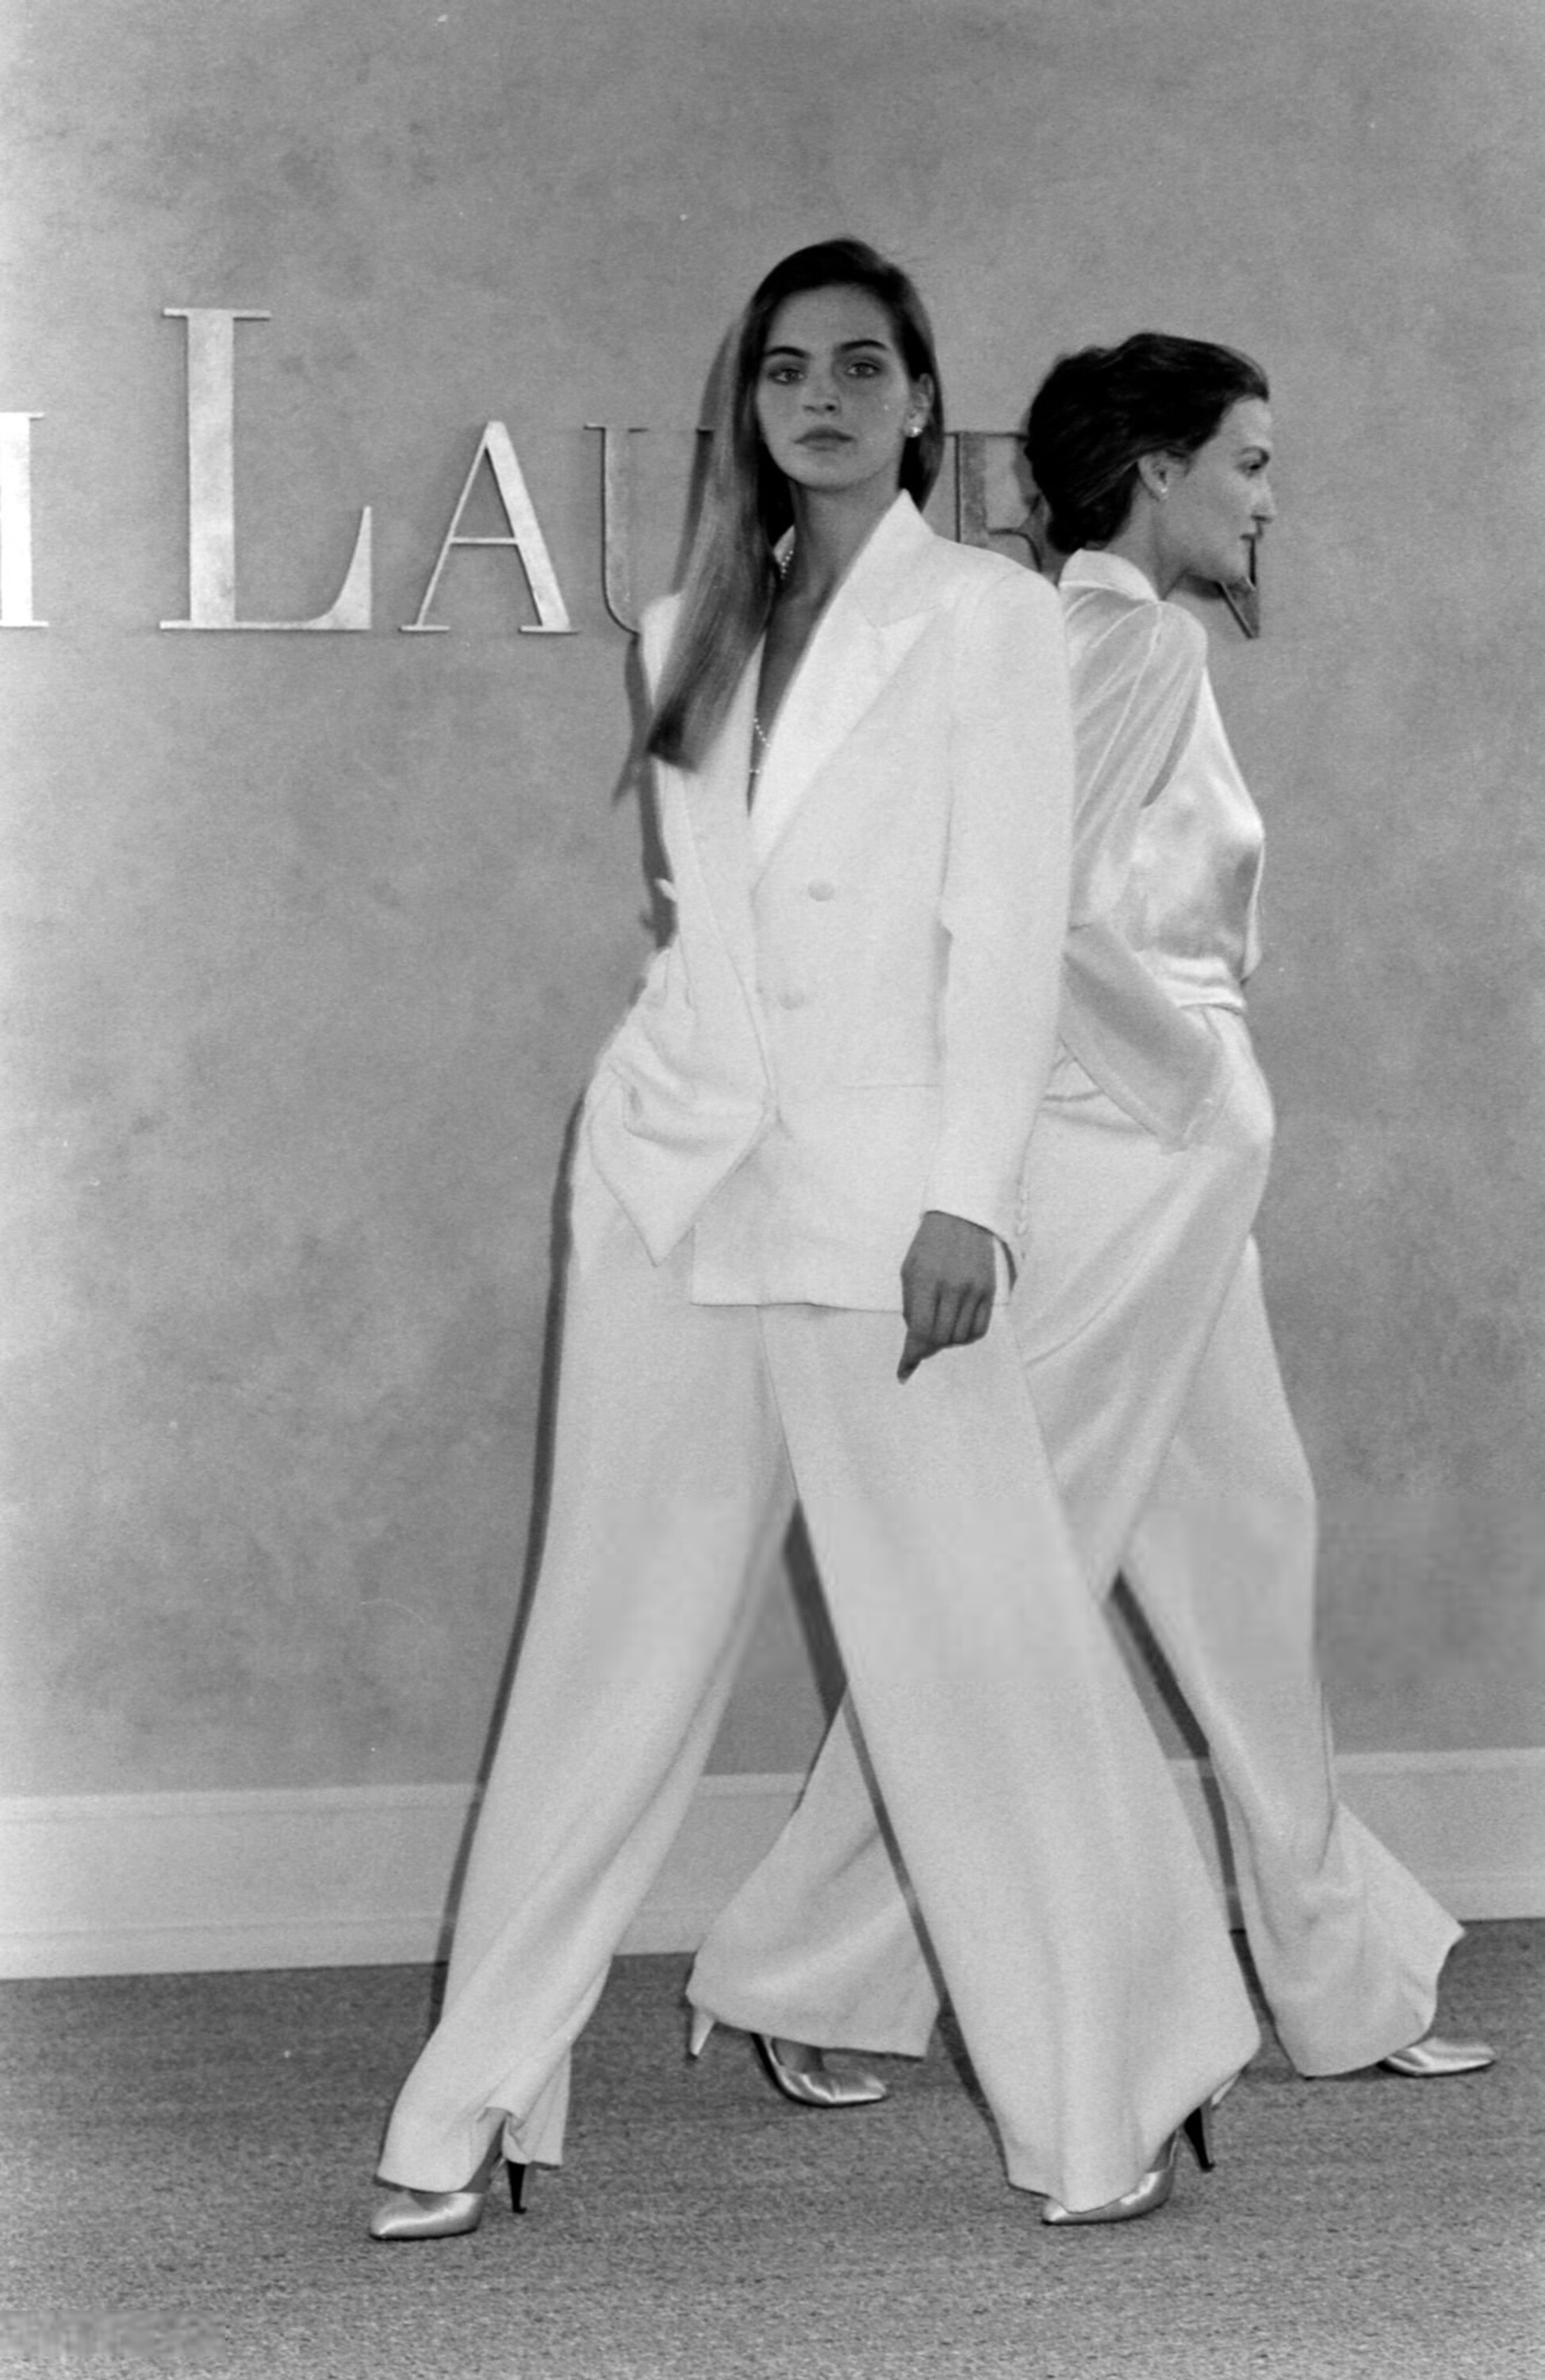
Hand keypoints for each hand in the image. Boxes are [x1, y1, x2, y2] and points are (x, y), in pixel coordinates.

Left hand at [897, 1210, 997, 1380]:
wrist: (961, 1217)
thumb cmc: (929, 1245)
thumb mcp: (909, 1271)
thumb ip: (911, 1307)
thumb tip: (916, 1341)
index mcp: (926, 1280)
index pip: (920, 1331)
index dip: (911, 1355)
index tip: (904, 1371)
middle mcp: (952, 1287)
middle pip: (940, 1338)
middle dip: (927, 1348)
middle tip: (920, 1347)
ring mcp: (974, 1290)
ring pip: (959, 1337)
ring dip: (946, 1342)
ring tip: (938, 1329)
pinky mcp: (989, 1291)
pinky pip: (979, 1329)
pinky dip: (965, 1337)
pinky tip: (956, 1330)